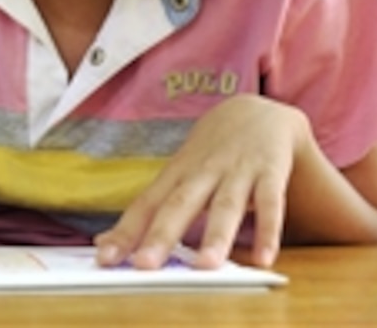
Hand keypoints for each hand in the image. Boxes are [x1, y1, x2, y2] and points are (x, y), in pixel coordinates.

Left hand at [94, 94, 307, 269]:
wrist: (258, 110)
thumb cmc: (211, 153)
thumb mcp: (180, 173)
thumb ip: (150, 210)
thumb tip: (105, 243)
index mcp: (177, 174)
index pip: (146, 204)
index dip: (125, 231)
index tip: (105, 258)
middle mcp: (203, 171)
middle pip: (179, 204)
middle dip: (161, 235)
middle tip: (144, 265)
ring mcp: (238, 171)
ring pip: (225, 205)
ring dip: (216, 234)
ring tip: (207, 265)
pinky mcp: (270, 172)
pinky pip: (271, 203)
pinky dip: (269, 230)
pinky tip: (264, 259)